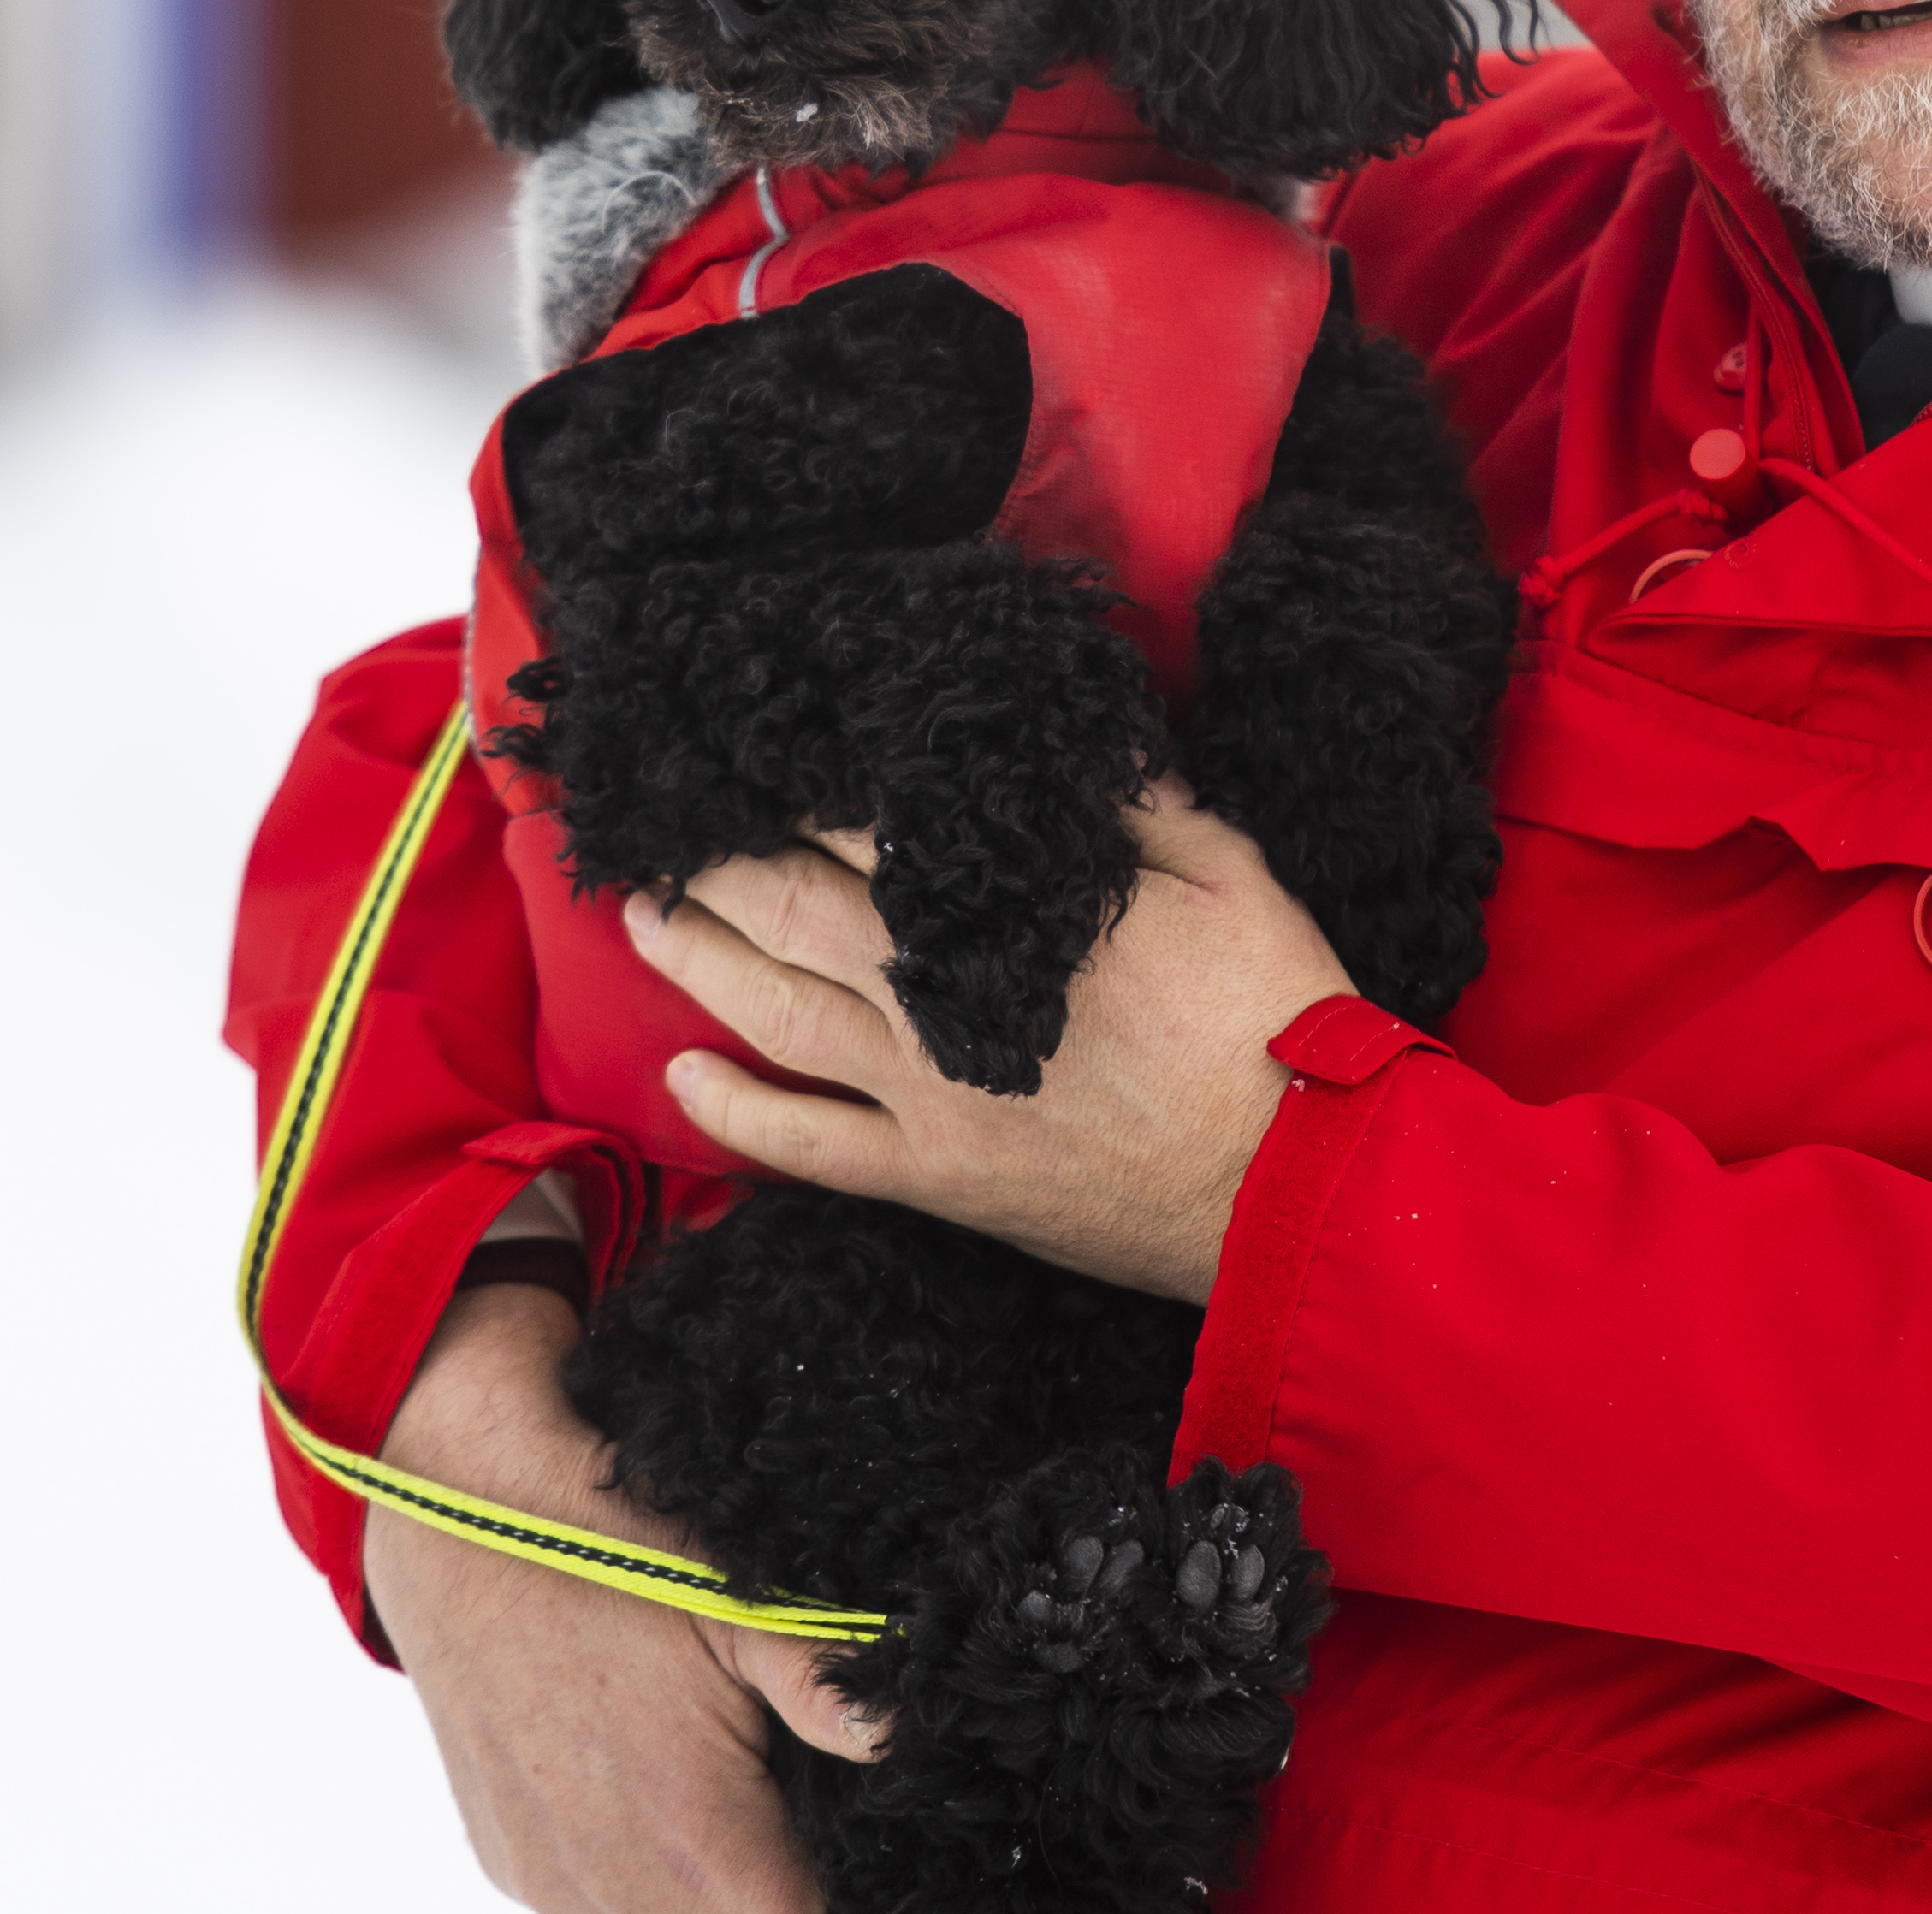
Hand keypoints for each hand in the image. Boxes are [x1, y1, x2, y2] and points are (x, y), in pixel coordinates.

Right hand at [365, 1281, 881, 1911]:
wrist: (448, 1507)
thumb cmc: (602, 1543)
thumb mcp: (735, 1597)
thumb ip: (822, 1684)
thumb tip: (896, 1738)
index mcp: (689, 1837)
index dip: (845, 1890)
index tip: (869, 1850)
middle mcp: (604, 1881)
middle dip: (779, 1888)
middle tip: (811, 1811)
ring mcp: (543, 1876)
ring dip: (706, 1886)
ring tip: (736, 1790)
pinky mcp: (506, 1858)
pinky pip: (590, 1897)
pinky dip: (638, 1870)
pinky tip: (658, 1789)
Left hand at [632, 786, 1355, 1302]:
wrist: (1289, 1186)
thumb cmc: (1272, 1020)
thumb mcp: (1233, 875)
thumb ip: (1145, 805)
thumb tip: (1076, 745)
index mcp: (1016, 910)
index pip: (874, 828)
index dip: (807, 789)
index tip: (762, 753)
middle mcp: (946, 996)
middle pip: (796, 911)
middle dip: (721, 860)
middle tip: (662, 823)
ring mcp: (930, 1093)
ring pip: (778, 1014)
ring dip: (698, 958)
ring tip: (642, 914)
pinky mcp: (937, 1174)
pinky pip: (808, 1147)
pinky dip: (736, 1112)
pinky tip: (682, 1076)